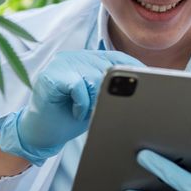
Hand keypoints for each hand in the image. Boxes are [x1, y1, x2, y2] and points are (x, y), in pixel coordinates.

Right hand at [0, 50, 142, 165]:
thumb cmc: (70, 117)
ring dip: (96, 101)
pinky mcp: (50, 75)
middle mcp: (75, 56)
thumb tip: (140, 87)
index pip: (118, 58)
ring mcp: (61, 63)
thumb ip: (113, 89)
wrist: (40, 133)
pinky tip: (76, 112)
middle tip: (106, 110)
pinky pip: (79, 87)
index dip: (134, 71)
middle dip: (112, 93)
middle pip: (108, 69)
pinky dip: (82, 104)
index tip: (149, 86)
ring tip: (87, 113)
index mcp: (87, 59)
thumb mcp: (98, 101)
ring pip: (95, 78)